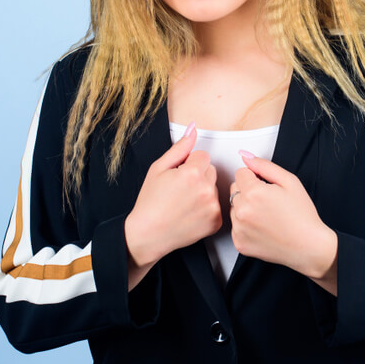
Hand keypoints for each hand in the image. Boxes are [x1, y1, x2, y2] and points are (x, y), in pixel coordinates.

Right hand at [125, 124, 220, 287]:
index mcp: (193, 173)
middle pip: (211, 171)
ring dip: (203, 192)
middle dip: (198, 176)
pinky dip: (206, 208)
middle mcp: (206, 189)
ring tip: (184, 203)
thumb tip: (193, 129)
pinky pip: (216, 205)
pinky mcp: (216, 222)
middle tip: (180, 190)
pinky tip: (191, 213)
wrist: (148, 234)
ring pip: (214, 188)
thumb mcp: (159, 168)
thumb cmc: (150, 202)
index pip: (203, 156)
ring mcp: (212, 207)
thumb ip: (179, 148)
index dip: (189, 165)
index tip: (178, 177)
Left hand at [229, 152, 337, 293]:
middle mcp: (242, 211)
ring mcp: (239, 229)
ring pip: (234, 208)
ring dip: (245, 208)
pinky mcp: (239, 243)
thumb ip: (265, 166)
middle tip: (268, 201)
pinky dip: (246, 226)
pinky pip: (236, 226)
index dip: (255, 177)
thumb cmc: (302, 215)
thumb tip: (246, 157)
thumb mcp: (289, 181)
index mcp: (254, 193)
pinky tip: (263, 228)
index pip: (240, 173)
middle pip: (234, 189)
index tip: (267, 187)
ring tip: (266, 216)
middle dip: (248, 191)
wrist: (308, 246)